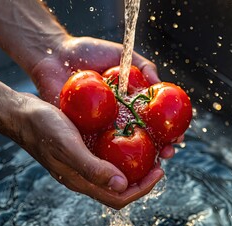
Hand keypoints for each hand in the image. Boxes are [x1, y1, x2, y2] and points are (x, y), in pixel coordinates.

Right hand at [17, 93, 163, 208]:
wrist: (23, 114)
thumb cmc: (43, 129)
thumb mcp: (68, 147)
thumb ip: (92, 168)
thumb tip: (122, 185)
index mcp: (82, 181)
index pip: (118, 197)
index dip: (141, 189)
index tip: (158, 172)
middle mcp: (85, 175)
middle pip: (120, 186)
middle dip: (143, 178)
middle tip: (158, 161)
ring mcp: (84, 161)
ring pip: (115, 170)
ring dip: (134, 164)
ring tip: (149, 150)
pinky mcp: (83, 148)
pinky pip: (107, 154)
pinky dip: (122, 150)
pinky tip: (129, 135)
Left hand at [30, 35, 177, 157]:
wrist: (54, 57)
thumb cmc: (86, 53)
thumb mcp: (120, 55)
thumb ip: (143, 66)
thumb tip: (160, 84)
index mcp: (127, 105)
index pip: (152, 123)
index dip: (166, 133)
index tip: (177, 138)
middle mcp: (115, 119)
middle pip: (141, 141)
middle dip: (157, 151)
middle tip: (167, 154)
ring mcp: (98, 128)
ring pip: (122, 152)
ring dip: (139, 162)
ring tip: (152, 165)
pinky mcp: (81, 133)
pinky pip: (98, 151)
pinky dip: (111, 161)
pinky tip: (122, 166)